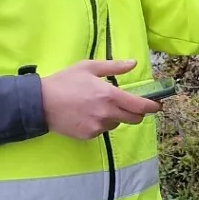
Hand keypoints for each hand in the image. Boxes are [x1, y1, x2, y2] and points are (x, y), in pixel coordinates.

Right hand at [40, 59, 160, 138]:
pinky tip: (86, 114)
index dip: (152, 107)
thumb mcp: (88, 67)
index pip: (139, 106)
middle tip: (129, 105)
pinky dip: (100, 123)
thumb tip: (133, 64)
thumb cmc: (64, 82)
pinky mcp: (89, 136)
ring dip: (115, 117)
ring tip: (97, 106)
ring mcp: (97, 127)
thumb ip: (114, 67)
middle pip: (134, 119)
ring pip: (116, 124)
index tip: (158, 105)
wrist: (40, 103)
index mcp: (109, 95)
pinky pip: (102, 130)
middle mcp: (106, 113)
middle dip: (136, 113)